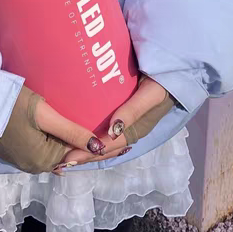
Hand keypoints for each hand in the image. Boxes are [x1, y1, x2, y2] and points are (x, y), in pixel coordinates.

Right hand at [0, 85, 117, 174]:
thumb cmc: (11, 106)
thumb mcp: (44, 115)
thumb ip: (72, 131)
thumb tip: (99, 148)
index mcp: (44, 160)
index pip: (79, 155)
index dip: (99, 146)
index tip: (120, 139)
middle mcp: (36, 166)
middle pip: (70, 156)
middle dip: (90, 147)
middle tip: (115, 138)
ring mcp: (25, 160)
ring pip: (58, 153)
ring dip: (74, 144)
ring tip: (96, 133)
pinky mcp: (17, 151)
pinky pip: (45, 150)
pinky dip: (59, 143)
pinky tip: (69, 134)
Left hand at [51, 75, 173, 174]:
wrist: (172, 69)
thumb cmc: (161, 82)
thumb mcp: (149, 95)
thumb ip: (133, 110)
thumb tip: (112, 130)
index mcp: (135, 130)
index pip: (107, 147)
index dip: (87, 154)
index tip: (67, 159)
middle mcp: (128, 130)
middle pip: (102, 148)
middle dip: (82, 155)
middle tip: (59, 162)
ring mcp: (124, 122)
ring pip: (102, 141)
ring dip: (84, 147)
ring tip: (63, 151)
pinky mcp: (120, 112)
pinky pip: (103, 128)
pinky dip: (89, 133)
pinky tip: (75, 131)